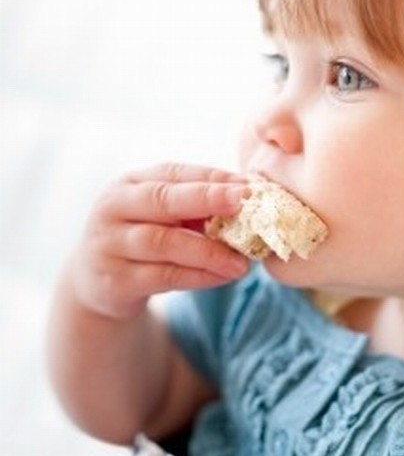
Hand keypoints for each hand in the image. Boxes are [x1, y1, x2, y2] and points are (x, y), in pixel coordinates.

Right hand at [69, 163, 250, 320]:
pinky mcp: (114, 282)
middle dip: (206, 199)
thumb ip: (199, 202)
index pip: (174, 173)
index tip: (248, 186)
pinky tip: (224, 276)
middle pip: (162, 200)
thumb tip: (252, 191)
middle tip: (243, 203)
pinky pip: (163, 277)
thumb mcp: (164, 213)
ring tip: (242, 261)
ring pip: (163, 243)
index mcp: (131, 183)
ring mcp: (109, 245)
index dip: (211, 178)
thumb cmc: (147, 234)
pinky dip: (198, 276)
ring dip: (208, 251)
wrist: (98, 281)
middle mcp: (114, 208)